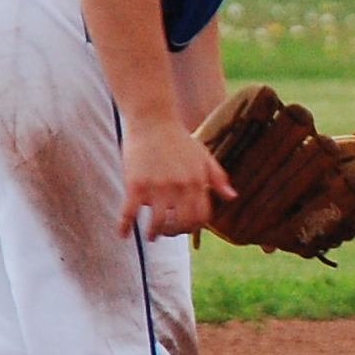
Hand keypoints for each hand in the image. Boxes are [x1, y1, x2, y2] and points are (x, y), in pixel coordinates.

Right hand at [115, 118, 233, 240]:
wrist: (152, 119)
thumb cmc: (178, 138)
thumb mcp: (203, 156)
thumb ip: (218, 178)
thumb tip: (232, 197)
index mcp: (197, 181)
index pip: (201, 216)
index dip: (194, 226)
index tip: (185, 227)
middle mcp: (180, 186)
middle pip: (181, 223)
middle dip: (174, 232)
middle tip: (167, 233)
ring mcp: (157, 186)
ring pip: (158, 222)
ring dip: (154, 233)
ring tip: (151, 235)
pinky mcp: (136, 184)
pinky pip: (130, 213)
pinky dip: (125, 227)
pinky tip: (123, 234)